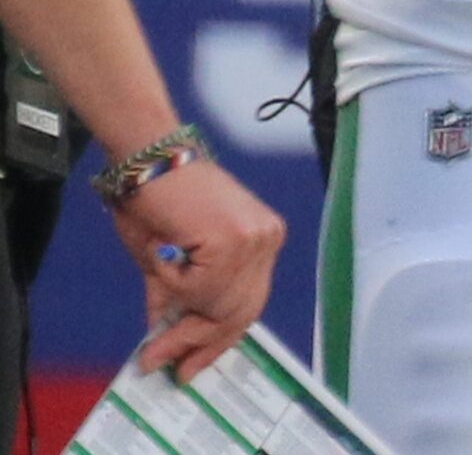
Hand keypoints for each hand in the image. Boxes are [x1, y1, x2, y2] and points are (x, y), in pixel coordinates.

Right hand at [112, 159, 284, 380]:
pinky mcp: (232, 238)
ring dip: (179, 318)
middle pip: (239, 311)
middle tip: (161, 364)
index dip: (218, 341)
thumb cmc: (157, 200)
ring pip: (216, 306)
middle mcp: (266, 238)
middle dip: (198, 342)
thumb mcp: (171, 261)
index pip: (248, 305)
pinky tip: (162, 255)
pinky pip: (197, 288)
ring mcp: (254, 238)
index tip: (190, 369)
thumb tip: (166, 343)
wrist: (150, 157)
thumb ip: (177, 300)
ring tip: (152, 323)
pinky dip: (171, 282)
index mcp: (263, 238)